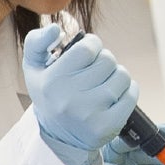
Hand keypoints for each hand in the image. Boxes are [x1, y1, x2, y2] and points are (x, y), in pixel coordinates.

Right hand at [22, 25, 139, 164]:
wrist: (58, 136)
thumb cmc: (50, 94)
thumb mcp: (34, 67)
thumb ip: (37, 41)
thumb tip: (55, 28)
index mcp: (52, 81)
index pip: (88, 48)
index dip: (93, 45)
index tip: (88, 52)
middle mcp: (70, 98)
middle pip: (107, 60)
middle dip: (104, 61)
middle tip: (94, 71)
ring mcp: (90, 114)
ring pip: (122, 76)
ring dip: (116, 76)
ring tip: (103, 83)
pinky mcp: (107, 126)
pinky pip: (131, 95)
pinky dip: (128, 91)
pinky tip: (114, 96)